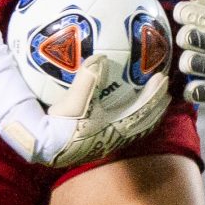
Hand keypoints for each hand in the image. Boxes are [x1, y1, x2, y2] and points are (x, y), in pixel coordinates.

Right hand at [0, 58, 172, 168]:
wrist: (38, 147)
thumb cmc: (56, 126)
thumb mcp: (72, 102)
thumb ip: (87, 81)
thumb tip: (100, 58)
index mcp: (114, 129)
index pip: (142, 112)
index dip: (154, 96)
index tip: (163, 78)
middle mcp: (113, 138)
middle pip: (144, 121)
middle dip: (157, 104)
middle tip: (166, 87)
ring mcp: (104, 140)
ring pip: (133, 125)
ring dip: (145, 111)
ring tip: (150, 95)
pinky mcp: (93, 140)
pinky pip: (118, 124)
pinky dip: (126, 112)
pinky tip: (116, 101)